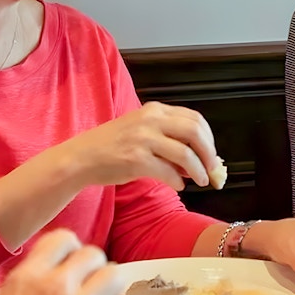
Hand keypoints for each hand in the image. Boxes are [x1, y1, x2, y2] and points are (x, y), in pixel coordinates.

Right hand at [0, 230, 125, 294]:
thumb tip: (1, 289)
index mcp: (25, 281)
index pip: (62, 240)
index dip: (67, 251)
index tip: (64, 265)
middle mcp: (55, 290)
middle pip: (94, 255)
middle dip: (90, 269)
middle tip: (82, 286)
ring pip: (114, 277)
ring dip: (107, 289)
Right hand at [61, 101, 219, 190]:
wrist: (82, 157)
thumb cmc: (114, 146)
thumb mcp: (143, 131)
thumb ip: (170, 139)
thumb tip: (201, 160)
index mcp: (155, 110)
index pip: (195, 119)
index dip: (209, 138)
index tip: (212, 154)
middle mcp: (151, 120)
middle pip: (195, 132)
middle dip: (209, 153)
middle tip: (213, 169)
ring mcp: (142, 139)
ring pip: (185, 153)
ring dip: (199, 170)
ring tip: (201, 180)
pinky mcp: (135, 159)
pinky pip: (168, 171)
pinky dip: (178, 180)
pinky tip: (178, 185)